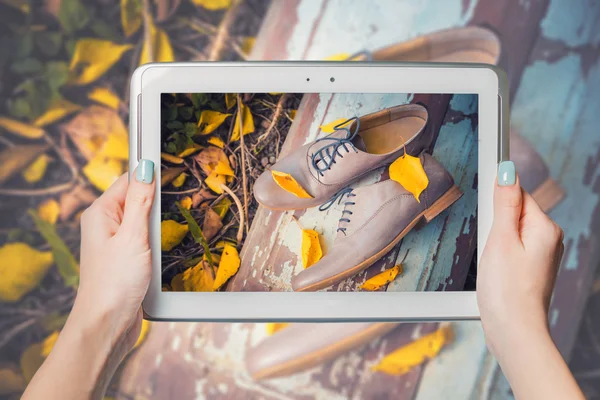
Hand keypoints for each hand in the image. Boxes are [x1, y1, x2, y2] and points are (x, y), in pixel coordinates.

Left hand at [75, 159, 155, 350]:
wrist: (108, 324)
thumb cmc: (114, 283)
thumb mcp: (133, 236)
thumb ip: (141, 201)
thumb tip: (146, 166)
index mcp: (101, 212)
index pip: (129, 179)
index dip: (150, 176)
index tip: (174, 175)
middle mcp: (106, 224)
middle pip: (139, 199)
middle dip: (158, 205)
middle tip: (172, 214)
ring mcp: (117, 242)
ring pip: (145, 221)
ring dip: (160, 226)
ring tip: (166, 238)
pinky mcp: (127, 258)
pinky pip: (146, 239)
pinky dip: (158, 242)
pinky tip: (165, 249)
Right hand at [477, 161, 563, 356]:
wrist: (513, 331)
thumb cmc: (506, 290)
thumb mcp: (500, 239)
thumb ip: (504, 203)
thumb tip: (507, 171)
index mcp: (545, 227)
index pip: (518, 194)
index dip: (497, 201)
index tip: (488, 217)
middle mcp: (549, 239)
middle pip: (514, 213)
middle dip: (495, 225)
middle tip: (491, 249)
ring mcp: (541, 255)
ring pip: (510, 233)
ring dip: (495, 243)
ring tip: (493, 264)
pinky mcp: (531, 269)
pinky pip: (512, 249)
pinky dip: (499, 256)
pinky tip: (495, 272)